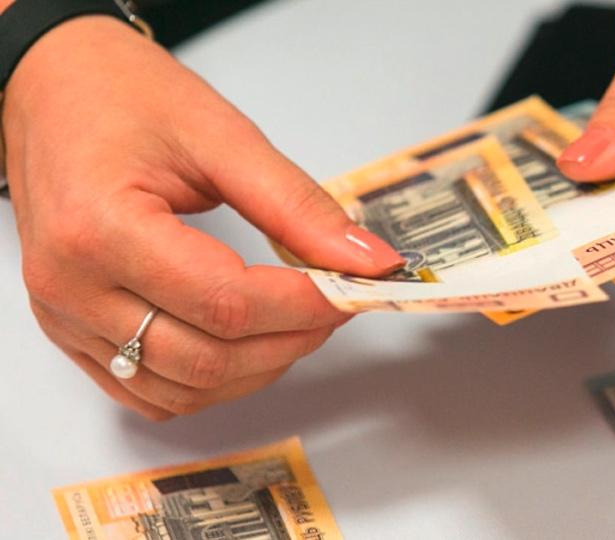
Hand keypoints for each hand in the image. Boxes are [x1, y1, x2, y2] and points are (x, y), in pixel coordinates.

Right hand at [3, 17, 403, 418]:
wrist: (51, 88)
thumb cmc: (120, 97)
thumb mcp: (222, 136)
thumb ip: (296, 206)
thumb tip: (367, 259)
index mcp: (100, 230)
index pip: (226, 303)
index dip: (304, 305)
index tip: (354, 286)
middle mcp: (71, 287)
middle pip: (208, 358)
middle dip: (291, 340)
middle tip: (337, 302)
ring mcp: (65, 318)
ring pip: (183, 390)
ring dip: (256, 369)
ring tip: (298, 320)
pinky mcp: (70, 333)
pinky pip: (148, 391)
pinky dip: (211, 382)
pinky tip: (247, 343)